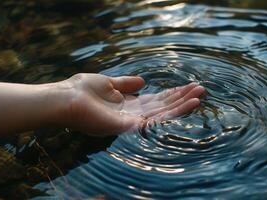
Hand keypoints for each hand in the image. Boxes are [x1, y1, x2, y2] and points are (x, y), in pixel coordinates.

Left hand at [63, 73, 204, 135]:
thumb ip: (126, 83)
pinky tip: (187, 105)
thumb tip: (144, 81)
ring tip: (200, 96)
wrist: (66, 99)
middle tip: (201, 89)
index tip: (187, 86)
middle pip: (163, 106)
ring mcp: (133, 120)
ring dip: (182, 104)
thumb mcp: (108, 82)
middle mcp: (134, 113)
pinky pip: (155, 119)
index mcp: (129, 103)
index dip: (172, 93)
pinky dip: (173, 112)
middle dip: (182, 98)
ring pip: (164, 112)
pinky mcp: (130, 125)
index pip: (156, 99)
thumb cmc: (82, 90)